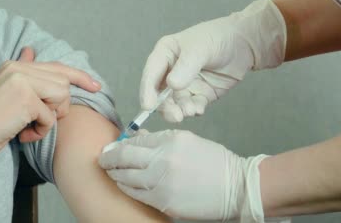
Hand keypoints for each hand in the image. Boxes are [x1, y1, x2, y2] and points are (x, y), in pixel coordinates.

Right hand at [0, 47, 100, 158]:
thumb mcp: (7, 90)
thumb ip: (24, 72)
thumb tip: (30, 49)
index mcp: (15, 65)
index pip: (57, 66)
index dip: (79, 77)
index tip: (96, 86)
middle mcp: (18, 68)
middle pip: (63, 82)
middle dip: (60, 106)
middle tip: (42, 120)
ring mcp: (22, 81)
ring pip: (61, 97)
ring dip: (50, 118)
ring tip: (30, 126)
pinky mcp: (25, 99)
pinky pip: (51, 117)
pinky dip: (41, 131)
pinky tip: (23, 134)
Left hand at [98, 130, 267, 221]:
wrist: (238, 187)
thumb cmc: (214, 161)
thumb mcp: (187, 140)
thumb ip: (158, 138)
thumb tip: (135, 137)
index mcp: (170, 142)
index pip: (134, 142)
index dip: (117, 145)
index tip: (110, 147)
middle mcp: (164, 163)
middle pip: (124, 160)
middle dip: (109, 159)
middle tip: (103, 159)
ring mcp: (163, 186)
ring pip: (126, 180)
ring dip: (116, 175)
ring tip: (112, 172)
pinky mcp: (166, 204)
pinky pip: (138, 196)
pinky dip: (129, 189)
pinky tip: (126, 185)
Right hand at [141, 0, 285, 121]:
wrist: (245, 43)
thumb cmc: (218, 37)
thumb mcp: (200, 48)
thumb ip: (186, 66)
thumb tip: (172, 85)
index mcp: (165, 54)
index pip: (151, 74)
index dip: (147, 90)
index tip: (147, 105)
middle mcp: (171, 71)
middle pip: (160, 94)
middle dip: (165, 106)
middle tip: (175, 115)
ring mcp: (185, 84)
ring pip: (176, 103)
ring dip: (181, 110)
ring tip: (191, 110)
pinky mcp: (200, 94)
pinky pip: (192, 106)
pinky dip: (194, 110)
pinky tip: (199, 108)